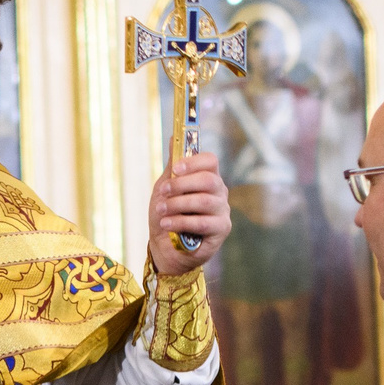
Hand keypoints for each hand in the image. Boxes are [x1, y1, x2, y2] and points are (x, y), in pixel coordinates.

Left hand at [147, 153, 230, 276]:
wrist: (165, 246)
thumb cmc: (167, 214)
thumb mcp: (165, 188)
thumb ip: (172, 166)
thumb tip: (173, 138)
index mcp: (207, 177)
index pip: (211, 161)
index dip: (194, 162)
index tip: (176, 168)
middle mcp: (219, 192)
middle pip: (208, 179)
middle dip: (182, 184)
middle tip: (163, 192)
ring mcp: (222, 210)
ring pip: (204, 201)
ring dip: (177, 204)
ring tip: (161, 210)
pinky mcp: (222, 229)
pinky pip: (203, 222)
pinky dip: (181, 222)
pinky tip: (167, 224)